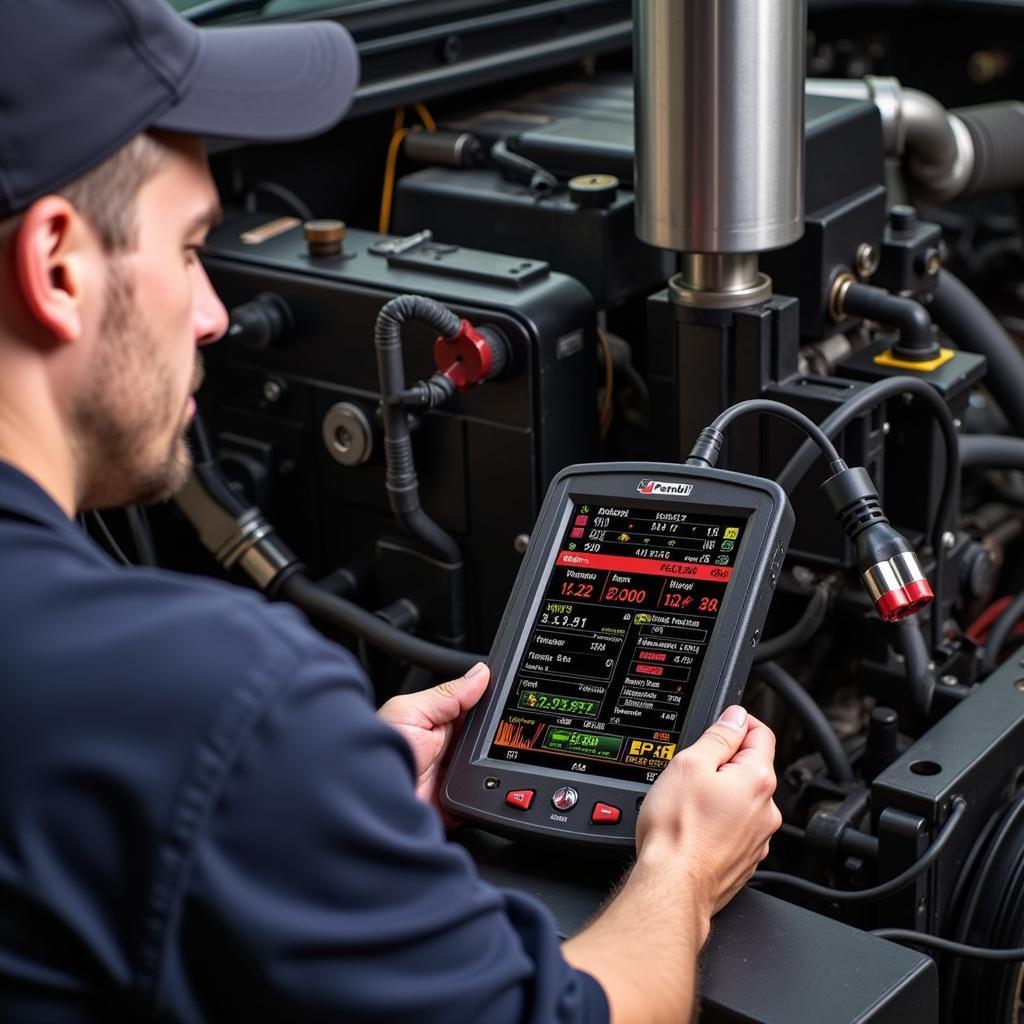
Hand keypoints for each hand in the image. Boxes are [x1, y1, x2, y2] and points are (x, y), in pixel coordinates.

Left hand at [377, 662, 489, 823]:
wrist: (371, 805)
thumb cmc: (374, 757)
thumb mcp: (410, 712)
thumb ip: (447, 695)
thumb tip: (479, 674)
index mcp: (438, 721)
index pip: (475, 706)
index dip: (490, 700)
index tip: (505, 694)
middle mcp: (449, 747)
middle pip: (488, 735)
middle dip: (494, 732)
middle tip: (485, 731)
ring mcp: (456, 775)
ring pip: (493, 763)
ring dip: (493, 760)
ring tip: (474, 758)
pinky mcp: (460, 801)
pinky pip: (486, 793)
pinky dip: (490, 787)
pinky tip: (481, 780)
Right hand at [636, 705, 781, 919]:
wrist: (672, 885)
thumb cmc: (677, 829)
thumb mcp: (690, 764)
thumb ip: (718, 737)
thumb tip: (735, 718)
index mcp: (757, 780)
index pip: (761, 733)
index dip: (738, 723)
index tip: (719, 725)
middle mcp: (767, 810)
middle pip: (751, 768)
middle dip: (725, 762)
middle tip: (692, 769)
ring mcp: (758, 838)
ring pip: (743, 800)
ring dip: (722, 793)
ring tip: (689, 802)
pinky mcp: (745, 859)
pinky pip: (736, 827)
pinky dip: (719, 821)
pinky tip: (694, 826)